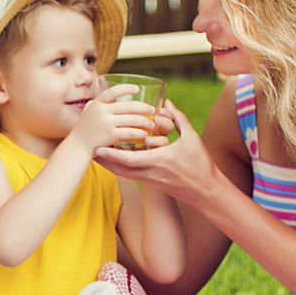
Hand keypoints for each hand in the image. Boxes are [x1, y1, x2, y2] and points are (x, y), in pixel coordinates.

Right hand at [69, 82, 156, 154]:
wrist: (77, 147)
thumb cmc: (83, 131)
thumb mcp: (87, 113)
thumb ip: (97, 105)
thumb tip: (109, 97)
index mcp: (97, 103)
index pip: (113, 91)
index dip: (126, 88)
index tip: (137, 89)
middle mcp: (101, 111)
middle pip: (129, 106)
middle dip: (144, 108)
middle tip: (153, 110)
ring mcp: (106, 122)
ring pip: (132, 119)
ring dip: (145, 121)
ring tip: (152, 124)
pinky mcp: (110, 135)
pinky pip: (129, 132)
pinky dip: (139, 133)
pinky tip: (145, 134)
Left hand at [95, 100, 214, 202]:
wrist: (205, 191)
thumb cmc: (200, 164)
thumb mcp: (192, 138)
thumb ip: (178, 119)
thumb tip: (167, 103)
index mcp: (160, 160)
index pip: (131, 159)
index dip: (113, 155)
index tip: (99, 148)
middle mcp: (151, 172)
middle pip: (121, 169)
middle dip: (104, 161)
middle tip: (90, 151)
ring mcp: (150, 180)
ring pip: (124, 174)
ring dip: (110, 165)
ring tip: (97, 156)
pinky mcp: (151, 183)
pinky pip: (131, 175)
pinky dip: (120, 168)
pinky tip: (113, 162)